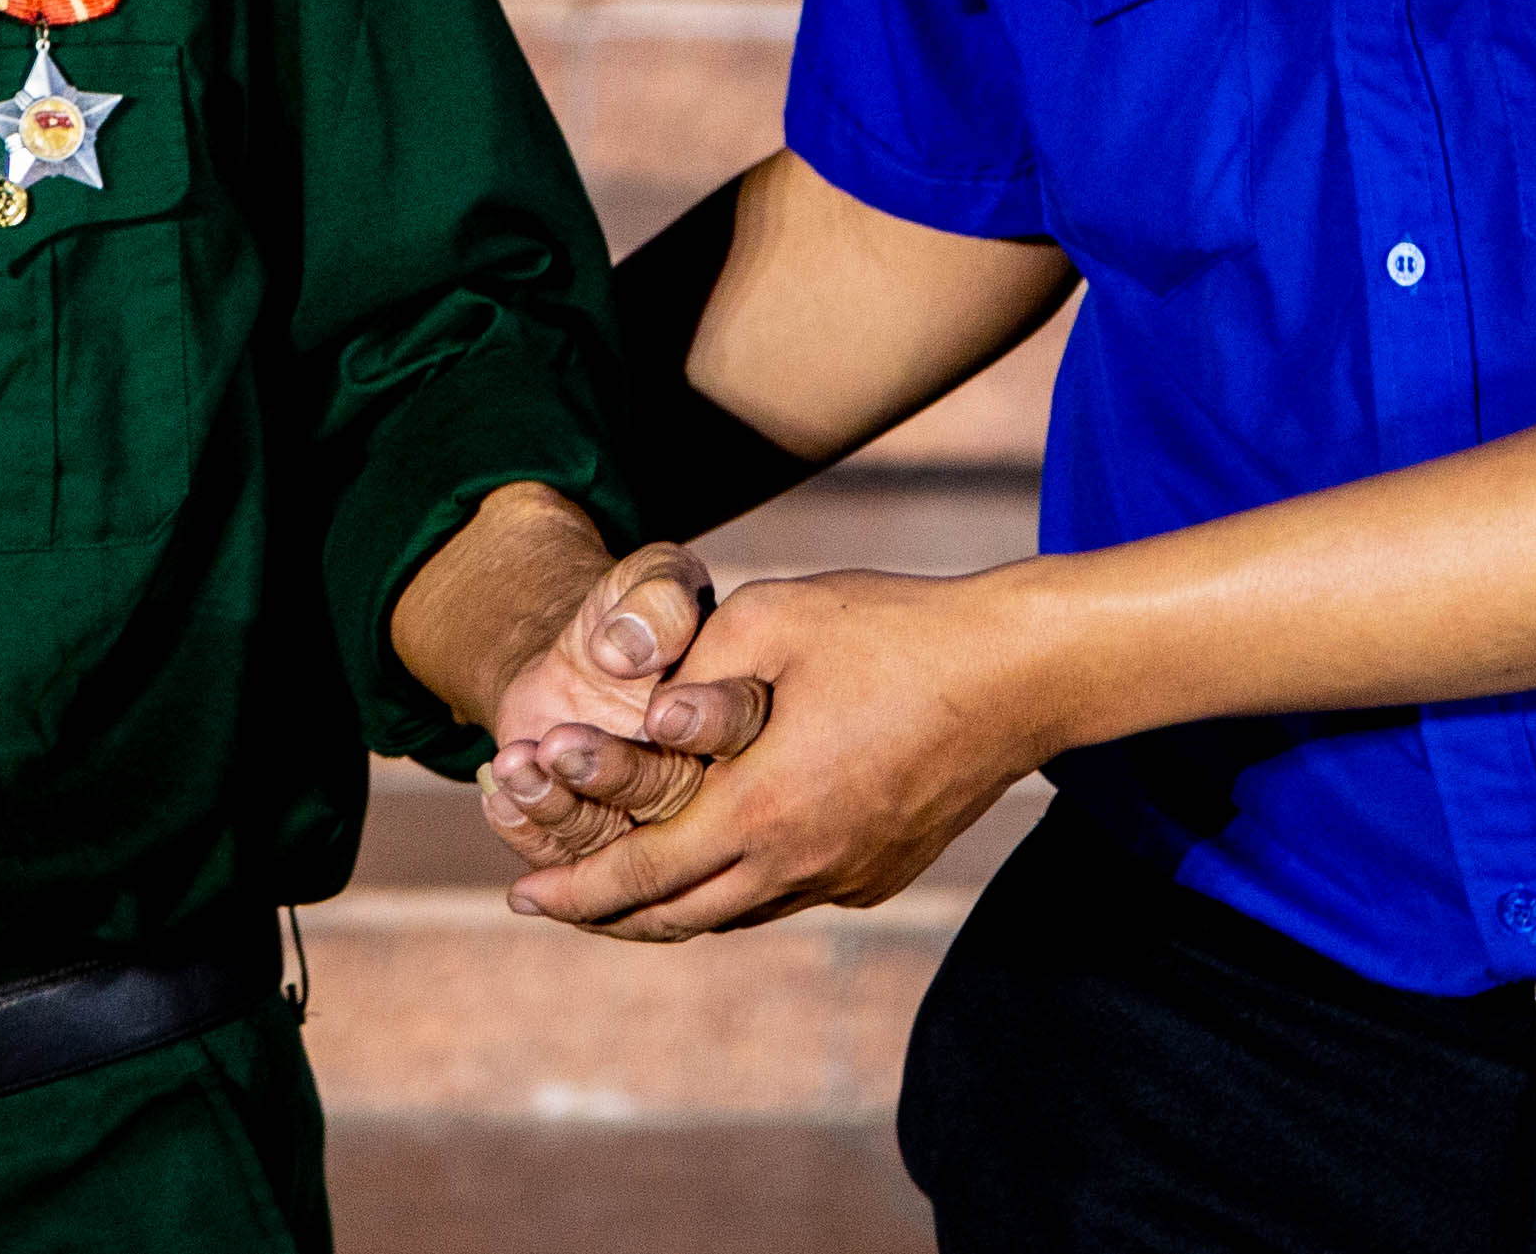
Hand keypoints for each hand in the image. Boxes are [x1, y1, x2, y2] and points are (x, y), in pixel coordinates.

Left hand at [506, 565, 1048, 941]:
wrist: (1017, 674)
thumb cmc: (890, 630)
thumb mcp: (771, 619)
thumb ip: (692, 671)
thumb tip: (640, 716)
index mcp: (763, 809)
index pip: (642, 872)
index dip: (574, 890)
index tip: (518, 895)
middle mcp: (801, 862)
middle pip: (678, 915)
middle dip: (603, 913)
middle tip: (548, 902)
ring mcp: (846, 874)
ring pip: (734, 913)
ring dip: (668, 907)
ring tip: (618, 892)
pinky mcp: (880, 869)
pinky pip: (785, 896)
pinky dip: (732, 890)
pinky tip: (713, 864)